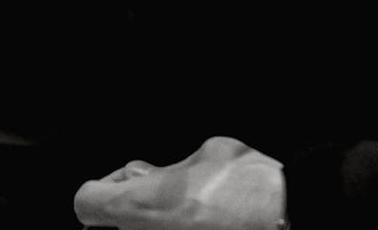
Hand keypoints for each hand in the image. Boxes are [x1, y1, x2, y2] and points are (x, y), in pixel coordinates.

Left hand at [74, 137, 286, 229]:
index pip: (86, 202)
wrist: (290, 216)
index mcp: (143, 206)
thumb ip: (168, 170)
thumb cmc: (249, 185)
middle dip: (128, 210)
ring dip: (153, 224)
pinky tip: (205, 222)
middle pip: (108, 227)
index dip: (103, 186)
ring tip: (187, 212)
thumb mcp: (205, 155)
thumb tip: (150, 176)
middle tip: (160, 198)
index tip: (130, 180)